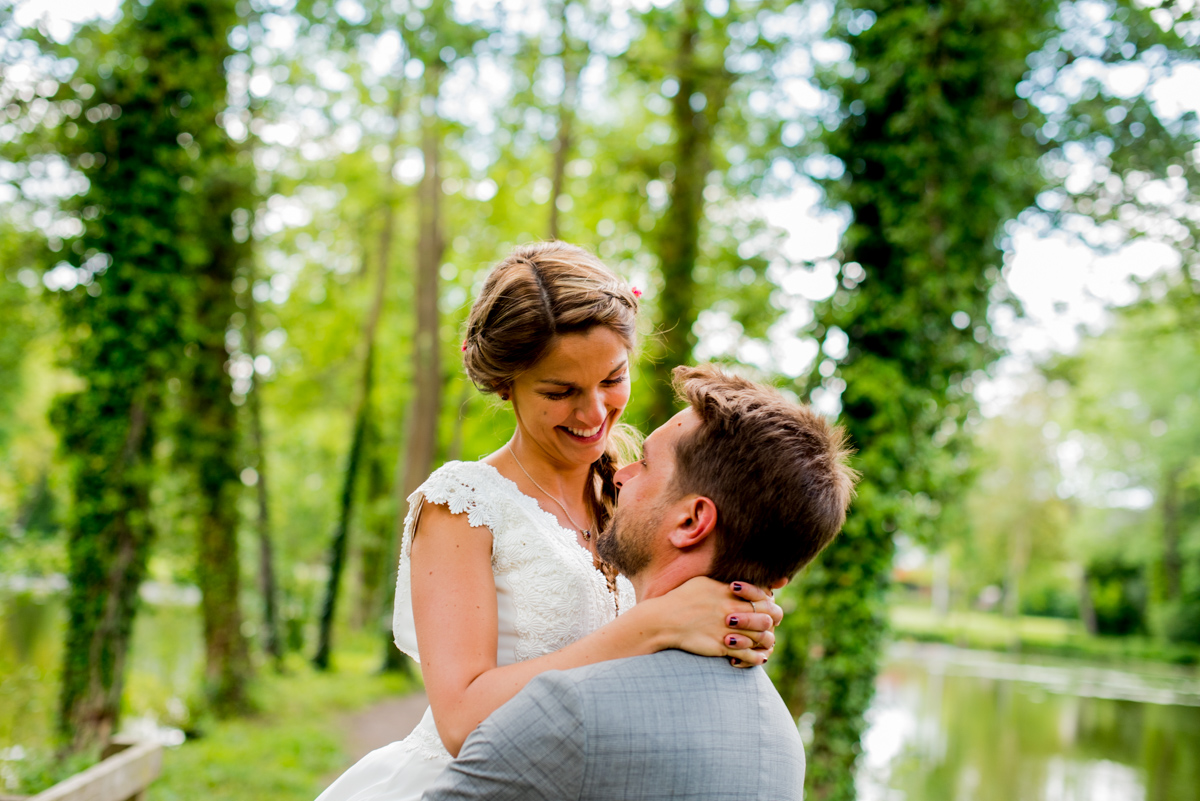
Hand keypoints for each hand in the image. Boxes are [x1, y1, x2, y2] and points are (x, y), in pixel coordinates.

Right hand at [652, 576, 782, 667]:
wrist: (664, 619)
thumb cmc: (682, 598)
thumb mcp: (704, 582)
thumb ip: (725, 583)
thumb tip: (739, 584)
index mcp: (730, 593)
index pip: (765, 596)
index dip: (770, 603)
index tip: (767, 606)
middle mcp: (733, 610)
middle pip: (768, 616)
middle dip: (773, 621)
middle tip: (769, 624)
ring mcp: (729, 629)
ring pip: (763, 637)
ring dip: (766, 640)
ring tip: (764, 641)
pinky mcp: (723, 647)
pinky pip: (750, 654)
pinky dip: (757, 657)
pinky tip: (758, 656)